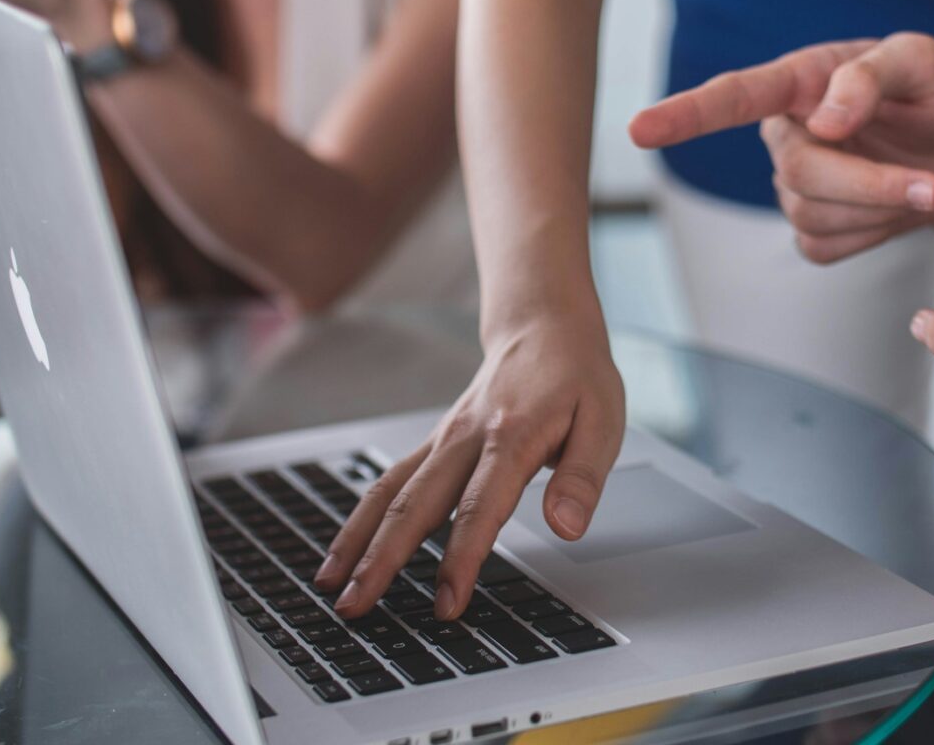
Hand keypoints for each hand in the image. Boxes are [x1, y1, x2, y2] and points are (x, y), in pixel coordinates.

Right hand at [315, 316, 625, 618]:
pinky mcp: (434, 444)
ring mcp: (443, 440)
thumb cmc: (576, 377)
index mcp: (512, 436)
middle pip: (414, 504)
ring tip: (329, 586)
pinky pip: (389, 481)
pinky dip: (362, 518)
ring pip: (389, 492)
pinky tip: (345, 550)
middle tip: (356, 606)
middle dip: (382, 560)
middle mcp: (465, 438)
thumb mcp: (603, 421)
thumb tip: (566, 526)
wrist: (543, 326)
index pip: (479, 507)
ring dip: (357, 541)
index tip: (447, 602)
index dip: (461, 558)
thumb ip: (582, 477)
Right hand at [630, 34, 933, 263]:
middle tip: (931, 185)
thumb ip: (872, 75)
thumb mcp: (924, 63)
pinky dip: (871, 237)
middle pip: (798, 173)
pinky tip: (891, 211)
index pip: (733, 97)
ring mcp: (795, 185)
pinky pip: (824, 248)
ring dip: (879, 208)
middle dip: (868, 184)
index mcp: (800, 81)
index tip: (639, 130)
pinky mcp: (813, 230)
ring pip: (811, 216)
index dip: (684, 115)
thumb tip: (825, 121)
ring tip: (923, 185)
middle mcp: (787, 133)